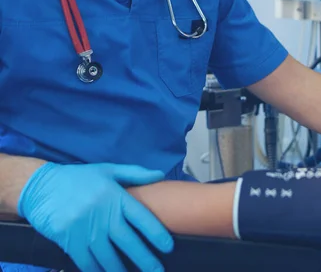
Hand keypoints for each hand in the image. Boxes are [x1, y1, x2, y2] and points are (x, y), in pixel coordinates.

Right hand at [18, 162, 172, 271]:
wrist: (41, 187)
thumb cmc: (78, 178)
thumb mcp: (108, 170)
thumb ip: (135, 174)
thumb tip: (160, 175)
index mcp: (116, 197)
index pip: (142, 218)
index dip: (156, 234)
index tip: (168, 246)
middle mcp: (103, 215)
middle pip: (129, 242)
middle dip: (145, 259)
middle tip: (157, 271)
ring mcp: (86, 230)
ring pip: (109, 256)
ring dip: (121, 270)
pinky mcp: (69, 241)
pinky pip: (87, 262)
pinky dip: (97, 271)